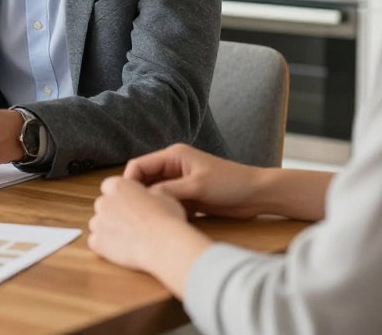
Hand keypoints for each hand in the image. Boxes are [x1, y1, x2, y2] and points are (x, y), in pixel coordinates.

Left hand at [88, 176, 208, 295]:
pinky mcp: (97, 242)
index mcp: (119, 186)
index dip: (120, 195)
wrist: (163, 244)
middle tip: (130, 222)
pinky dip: (105, 245)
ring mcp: (98, 222)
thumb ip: (149, 192)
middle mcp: (104, 201)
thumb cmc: (166, 220)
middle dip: (112, 211)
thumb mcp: (163, 196)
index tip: (129, 203)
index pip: (110, 186)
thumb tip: (149, 196)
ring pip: (98, 223)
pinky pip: (95, 242)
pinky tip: (120, 248)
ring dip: (108, 228)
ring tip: (127, 236)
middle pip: (103, 205)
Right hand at [124, 143, 265, 219]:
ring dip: (151, 205)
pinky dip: (163, 212)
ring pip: (155, 194)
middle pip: (144, 180)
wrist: (256, 195)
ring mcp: (179, 182)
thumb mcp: (197, 187)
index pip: (139, 165)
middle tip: (131, 216)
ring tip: (144, 222)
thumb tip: (144, 199)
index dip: (129, 182)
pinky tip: (161, 224)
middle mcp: (173, 167)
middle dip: (137, 195)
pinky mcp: (187, 197)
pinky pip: (167, 204)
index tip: (125, 202)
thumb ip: (169, 191)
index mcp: (173, 155)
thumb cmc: (230, 184)